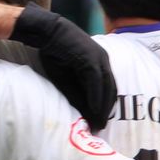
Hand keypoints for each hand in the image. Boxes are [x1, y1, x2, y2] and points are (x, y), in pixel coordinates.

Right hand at [10, 4, 116, 129]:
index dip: (105, 106)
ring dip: (103, 107)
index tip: (100, 122)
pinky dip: (96, 96)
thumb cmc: (55, 53)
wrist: (49, 32)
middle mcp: (104, 61)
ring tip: (99, 123)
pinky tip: (93, 109)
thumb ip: (76, 94)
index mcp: (100, 64)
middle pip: (110, 90)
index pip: (108, 89)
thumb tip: (84, 113)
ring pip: (106, 87)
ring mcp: (99, 59)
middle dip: (106, 110)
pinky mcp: (91, 58)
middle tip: (101, 127)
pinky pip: (96, 81)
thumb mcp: (66, 78)